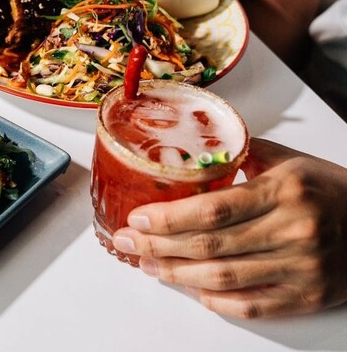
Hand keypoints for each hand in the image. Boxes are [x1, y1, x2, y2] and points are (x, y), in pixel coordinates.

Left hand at [112, 137, 346, 317]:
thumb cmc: (331, 189)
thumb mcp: (289, 160)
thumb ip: (241, 154)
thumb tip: (192, 151)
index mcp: (284, 190)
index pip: (212, 209)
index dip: (168, 218)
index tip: (138, 219)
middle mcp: (293, 230)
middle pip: (210, 245)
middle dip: (159, 247)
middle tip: (128, 244)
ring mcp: (303, 267)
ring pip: (225, 278)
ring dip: (178, 274)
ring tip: (149, 265)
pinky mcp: (309, 296)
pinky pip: (253, 304)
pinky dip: (218, 300)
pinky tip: (193, 289)